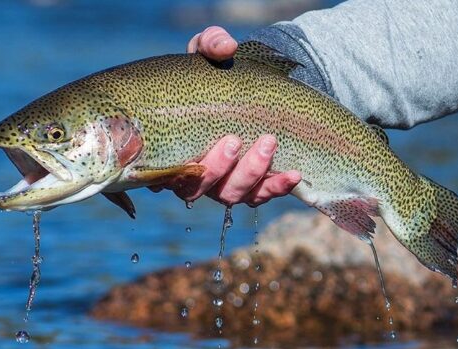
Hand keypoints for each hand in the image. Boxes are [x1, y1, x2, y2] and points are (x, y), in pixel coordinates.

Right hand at [150, 27, 301, 206]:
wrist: (252, 87)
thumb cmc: (219, 72)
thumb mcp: (211, 52)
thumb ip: (211, 44)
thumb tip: (226, 46)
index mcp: (173, 147)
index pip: (163, 172)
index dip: (172, 172)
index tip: (187, 150)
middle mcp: (194, 172)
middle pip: (198, 188)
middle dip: (217, 167)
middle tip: (234, 140)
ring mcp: (222, 183)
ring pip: (230, 194)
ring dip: (250, 173)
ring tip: (268, 142)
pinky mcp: (251, 187)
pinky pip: (261, 196)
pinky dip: (277, 187)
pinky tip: (294, 174)